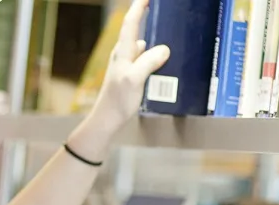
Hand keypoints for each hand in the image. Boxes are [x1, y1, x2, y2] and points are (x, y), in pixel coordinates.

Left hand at [88, 0, 170, 132]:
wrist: (106, 120)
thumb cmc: (118, 101)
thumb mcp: (134, 79)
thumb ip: (148, 62)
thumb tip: (164, 49)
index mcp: (123, 52)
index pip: (131, 23)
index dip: (138, 7)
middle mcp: (123, 55)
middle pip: (137, 31)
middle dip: (148, 18)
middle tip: (164, 12)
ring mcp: (126, 65)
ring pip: (143, 46)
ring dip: (153, 39)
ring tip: (171, 35)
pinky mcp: (131, 75)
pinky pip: (145, 59)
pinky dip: (154, 55)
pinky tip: (166, 61)